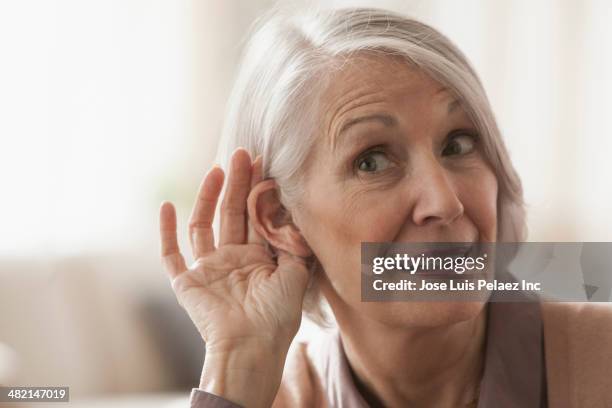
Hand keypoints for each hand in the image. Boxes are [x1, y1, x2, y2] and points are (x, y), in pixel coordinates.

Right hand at [159, 149, 309, 406]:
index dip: (258, 191)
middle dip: (237, 184)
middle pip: (232, 213)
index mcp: (257, 260)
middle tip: (242, 154)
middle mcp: (232, 260)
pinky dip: (165, 231)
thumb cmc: (277, 316)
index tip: (263, 164)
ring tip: (217, 169)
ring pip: (204, 225)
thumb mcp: (296, 275)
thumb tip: (298, 216)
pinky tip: (166, 206)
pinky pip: (171, 255)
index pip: (256, 217)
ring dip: (207, 197)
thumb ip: (295, 245)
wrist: (251, 346)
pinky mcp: (185, 283)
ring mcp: (208, 270)